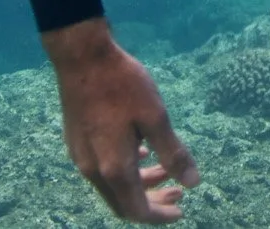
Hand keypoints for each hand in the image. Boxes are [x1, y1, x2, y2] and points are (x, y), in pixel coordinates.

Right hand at [43, 19, 198, 222]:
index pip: (137, 209)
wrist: (82, 57)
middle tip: (178, 193)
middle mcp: (93, 169)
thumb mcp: (155, 117)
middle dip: (152, 202)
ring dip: (140, 183)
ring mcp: (81, 156)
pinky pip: (103, 169)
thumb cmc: (122, 84)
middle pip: (123, 203)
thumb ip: (173, 154)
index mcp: (114, 168)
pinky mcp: (77, 142)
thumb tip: (193, 184)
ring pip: (113, 185)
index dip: (160, 215)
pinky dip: (125, 170)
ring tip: (165, 170)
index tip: (181, 211)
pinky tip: (140, 152)